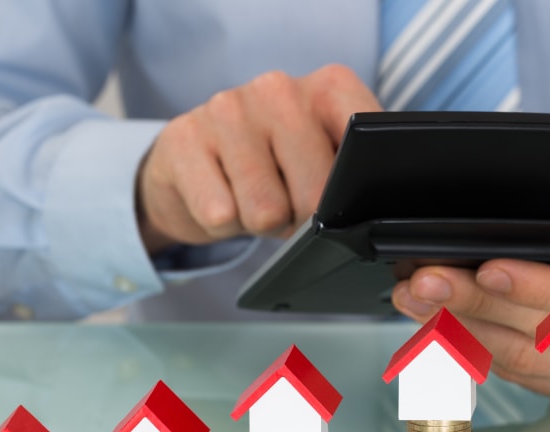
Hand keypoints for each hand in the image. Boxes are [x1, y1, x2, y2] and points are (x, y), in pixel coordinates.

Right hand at [136, 64, 381, 252]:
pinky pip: (219, 214)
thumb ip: (353, 174)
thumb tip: (366, 214)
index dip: (353, 192)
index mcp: (328, 88)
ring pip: (266, 210)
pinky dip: (221, 225)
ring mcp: (228, 108)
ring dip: (260, 223)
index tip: (342, 201)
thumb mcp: (323, 164)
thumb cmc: (272, 169)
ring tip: (252, 201)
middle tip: (288, 207)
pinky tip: (219, 199)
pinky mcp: (183, 138)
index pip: (365, 144)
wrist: (192, 168)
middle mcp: (279, 88)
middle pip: (315, 194)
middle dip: (303, 220)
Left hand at [391, 181, 549, 393]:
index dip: (543, 285)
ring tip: (414, 296)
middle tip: (425, 280)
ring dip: (461, 328)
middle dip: (479, 304)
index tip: (489, 268)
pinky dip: (469, 346)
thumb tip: (535, 182)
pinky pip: (515, 373)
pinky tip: (431, 319)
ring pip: (525, 358)